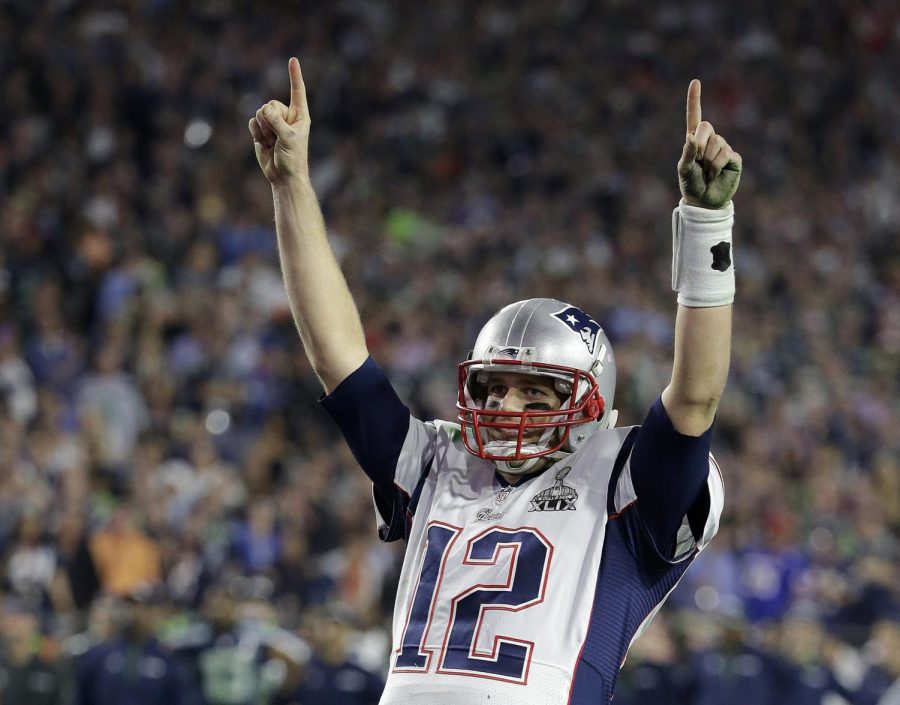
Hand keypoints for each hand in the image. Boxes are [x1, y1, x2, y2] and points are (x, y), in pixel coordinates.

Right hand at [249, 57, 309, 182]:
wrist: (282, 176)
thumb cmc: (293, 158)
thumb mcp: (288, 138)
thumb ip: (276, 122)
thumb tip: (263, 109)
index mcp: (299, 115)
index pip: (297, 91)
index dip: (294, 75)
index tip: (293, 59)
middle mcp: (286, 116)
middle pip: (270, 104)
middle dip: (270, 119)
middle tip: (277, 136)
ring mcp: (273, 122)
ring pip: (259, 112)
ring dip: (263, 129)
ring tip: (272, 142)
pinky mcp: (261, 130)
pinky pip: (252, 122)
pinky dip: (256, 133)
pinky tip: (264, 144)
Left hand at [677, 80, 741, 208]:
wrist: (705, 202)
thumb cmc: (691, 185)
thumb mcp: (684, 170)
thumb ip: (687, 153)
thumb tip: (690, 136)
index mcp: (695, 140)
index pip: (695, 116)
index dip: (695, 99)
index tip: (695, 81)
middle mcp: (711, 140)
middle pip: (706, 127)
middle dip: (699, 145)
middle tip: (698, 163)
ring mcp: (724, 148)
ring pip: (715, 144)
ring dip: (707, 162)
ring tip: (707, 173)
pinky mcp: (734, 158)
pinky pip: (724, 155)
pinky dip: (716, 167)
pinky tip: (715, 175)